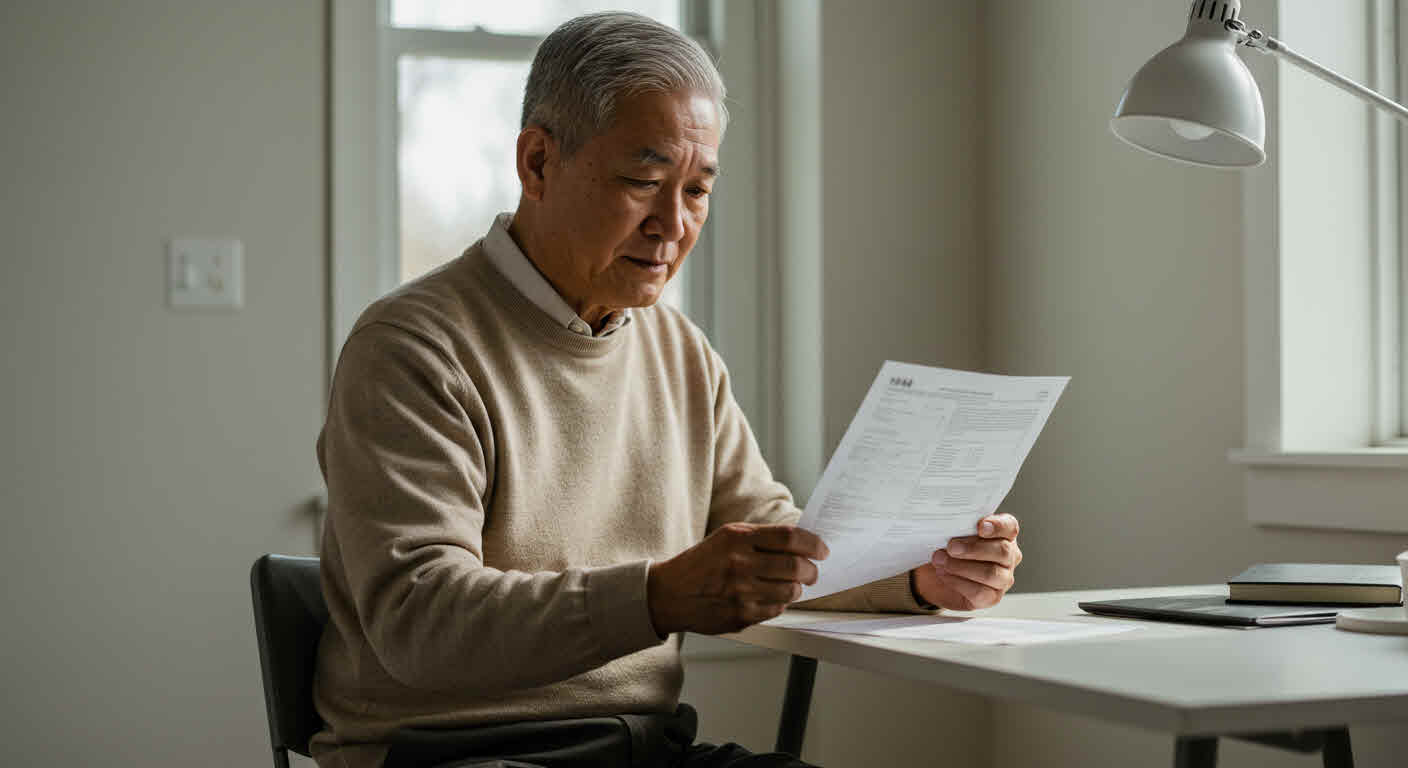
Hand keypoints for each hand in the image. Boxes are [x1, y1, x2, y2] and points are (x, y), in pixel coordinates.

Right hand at [647, 523, 828, 635]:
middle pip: (796, 566)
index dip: (813, 544)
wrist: (668, 595)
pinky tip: (770, 598)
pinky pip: (776, 610)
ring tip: (791, 585)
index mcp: (737, 537)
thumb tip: (801, 543)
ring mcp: (741, 592)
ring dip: (797, 589)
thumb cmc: (700, 564)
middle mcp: (740, 563)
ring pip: (790, 591)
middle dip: (811, 571)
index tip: (822, 550)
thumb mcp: (725, 538)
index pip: (789, 537)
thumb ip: (760, 538)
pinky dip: (780, 604)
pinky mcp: (741, 616)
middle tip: (812, 572)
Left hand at [912, 513, 1021, 610]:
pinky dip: (957, 581)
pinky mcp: (992, 598)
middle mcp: (1009, 557)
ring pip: (991, 573)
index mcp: (1003, 534)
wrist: (935, 575)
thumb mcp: (953, 533)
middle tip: (951, 547)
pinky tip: (943, 573)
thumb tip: (951, 526)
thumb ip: (959, 527)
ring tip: (941, 560)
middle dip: (973, 549)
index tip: (980, 527)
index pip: (1010, 527)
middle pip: (1002, 551)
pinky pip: (979, 592)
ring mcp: (1003, 579)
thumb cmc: (949, 549)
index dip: (997, 526)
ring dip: (961, 567)